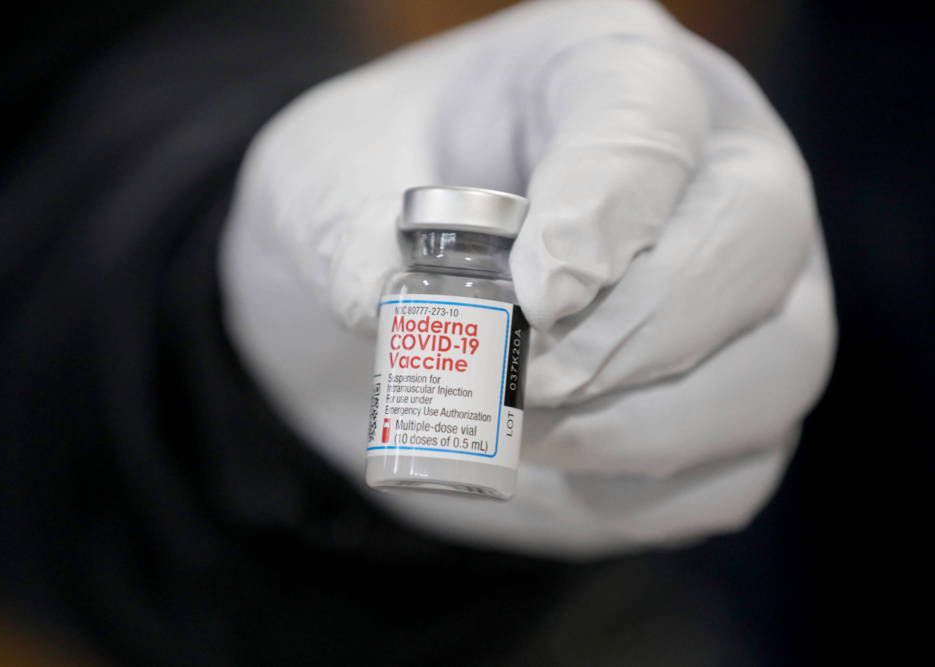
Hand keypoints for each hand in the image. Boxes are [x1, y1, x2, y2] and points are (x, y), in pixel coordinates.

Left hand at [220, 0, 835, 556]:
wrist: (386, 291)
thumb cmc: (369, 203)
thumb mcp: (322, 183)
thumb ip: (342, 231)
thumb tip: (386, 313)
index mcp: (602, 73)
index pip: (647, 115)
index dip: (607, 208)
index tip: (534, 296)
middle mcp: (701, 169)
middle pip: (755, 239)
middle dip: (639, 334)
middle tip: (531, 385)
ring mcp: (736, 286)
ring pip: (778, 364)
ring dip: (645, 428)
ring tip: (527, 434)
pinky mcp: (722, 394)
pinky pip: (736, 466)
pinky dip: (645, 494)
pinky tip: (553, 471)